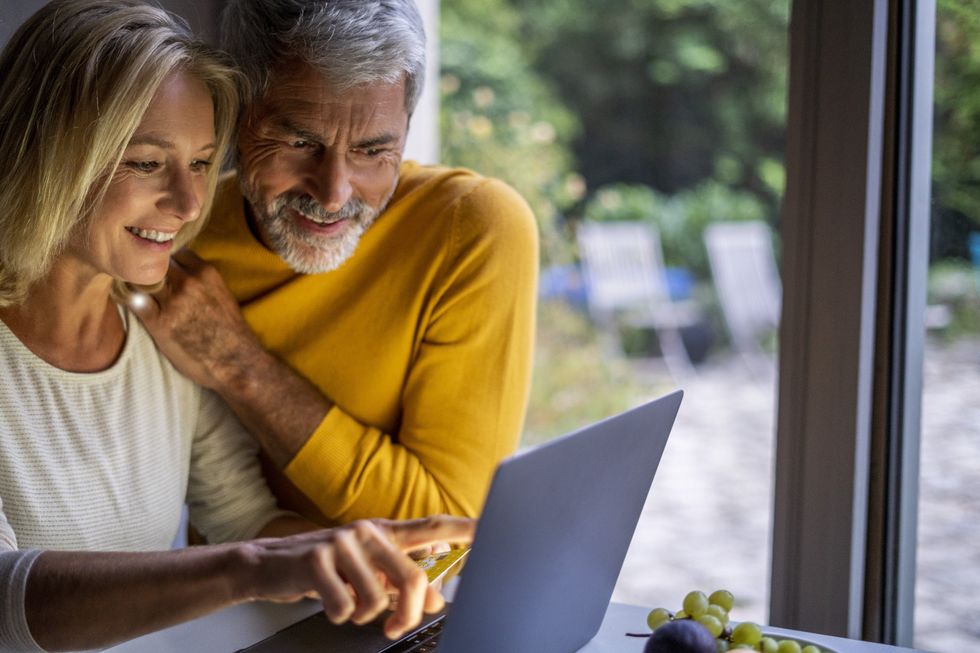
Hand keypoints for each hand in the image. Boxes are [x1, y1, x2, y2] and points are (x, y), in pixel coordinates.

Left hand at [131, 250, 259, 389]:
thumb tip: (181, 272)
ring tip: (137, 292)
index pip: (175, 252)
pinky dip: (129, 300)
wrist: (235, 362)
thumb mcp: (222, 294)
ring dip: (138, 285)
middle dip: (151, 271)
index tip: (164, 271)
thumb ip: (202, 280)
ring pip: (142, 279)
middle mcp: (188, 283)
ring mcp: (172, 302)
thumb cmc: (230, 332)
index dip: (167, 262)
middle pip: (156, 263)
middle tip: (147, 281)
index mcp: (206, 273)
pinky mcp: (158, 323)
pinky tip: (131, 304)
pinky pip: (133, 301)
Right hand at [244, 516, 475, 638]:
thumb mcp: (367, 573)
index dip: (463, 529)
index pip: (433, 528)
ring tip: (347, 603)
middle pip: (411, 577)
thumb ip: (402, 581)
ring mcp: (342, 542)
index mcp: (386, 533)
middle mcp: (369, 532)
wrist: (269, 563)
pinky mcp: (316, 558)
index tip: (489, 528)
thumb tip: (436, 600)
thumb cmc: (326, 567)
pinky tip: (329, 603)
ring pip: (375, 599)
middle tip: (397, 627)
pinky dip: (338, 615)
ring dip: (362, 615)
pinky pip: (343, 606)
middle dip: (408, 614)